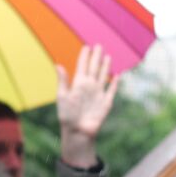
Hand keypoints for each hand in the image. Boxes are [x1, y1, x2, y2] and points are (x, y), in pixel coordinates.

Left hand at [56, 45, 118, 168]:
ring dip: (105, 66)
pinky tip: (117, 76)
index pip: (82, 66)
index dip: (84, 56)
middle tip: (98, 45)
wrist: (78, 132)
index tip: (86, 46)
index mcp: (78, 83)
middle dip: (96, 57)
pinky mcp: (106, 102)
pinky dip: (115, 83)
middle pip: (94, 68)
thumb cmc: (67, 115)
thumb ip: (63, 81)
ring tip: (107, 56)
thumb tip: (58, 65)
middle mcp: (89, 86)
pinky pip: (112, 90)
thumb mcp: (63, 96)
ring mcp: (98, 93)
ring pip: (103, 76)